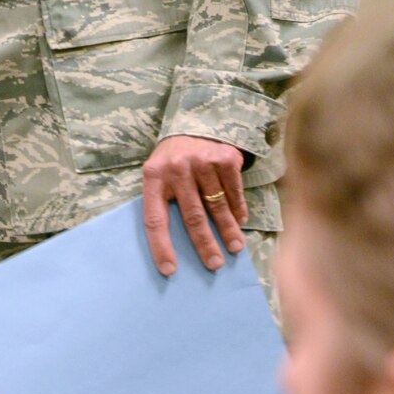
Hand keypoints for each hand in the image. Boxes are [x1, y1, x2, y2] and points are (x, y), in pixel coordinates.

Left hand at [142, 137, 246, 275]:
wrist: (194, 124)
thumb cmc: (173, 160)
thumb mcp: (159, 174)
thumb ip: (163, 201)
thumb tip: (176, 245)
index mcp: (153, 176)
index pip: (155, 219)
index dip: (161, 247)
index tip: (170, 270)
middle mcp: (177, 168)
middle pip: (192, 216)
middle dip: (205, 244)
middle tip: (214, 265)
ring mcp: (202, 161)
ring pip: (217, 206)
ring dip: (228, 231)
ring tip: (235, 248)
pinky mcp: (224, 157)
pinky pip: (234, 191)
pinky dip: (238, 209)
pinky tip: (240, 221)